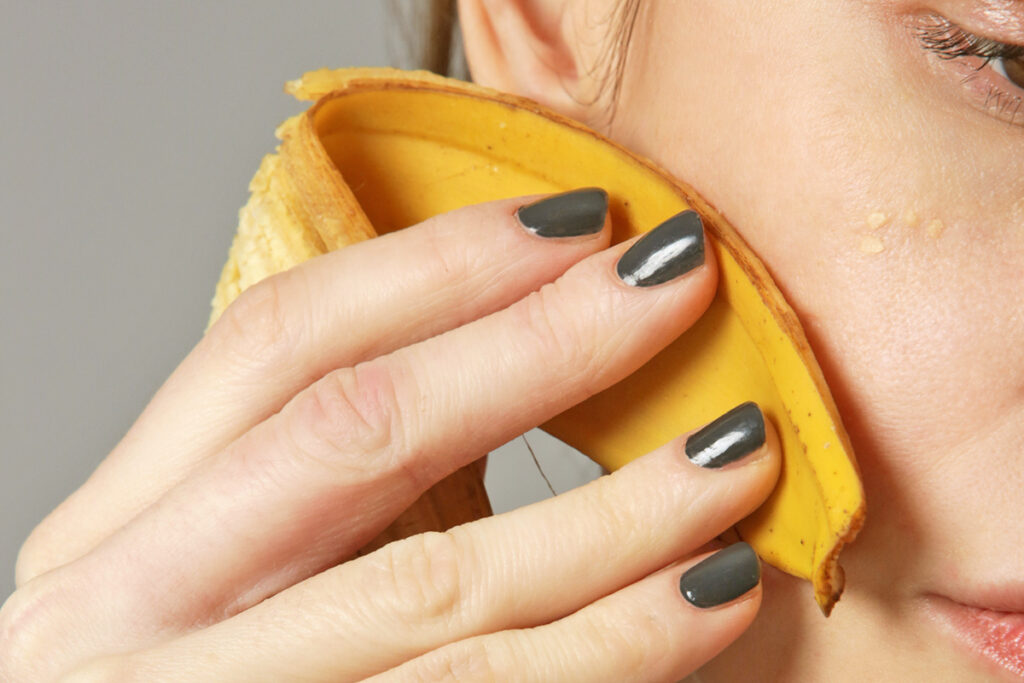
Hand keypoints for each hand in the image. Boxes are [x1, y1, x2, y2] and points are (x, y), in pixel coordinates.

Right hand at [1, 190, 779, 681]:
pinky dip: (608, 646)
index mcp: (120, 529)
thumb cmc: (245, 677)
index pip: (275, 342)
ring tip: (733, 457)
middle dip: (534, 348)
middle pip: (352, 431)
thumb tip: (525, 343)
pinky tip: (700, 596)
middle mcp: (130, 611)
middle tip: (672, 285)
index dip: (430, 267)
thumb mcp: (256, 567)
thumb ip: (350, 481)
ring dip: (611, 513)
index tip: (575, 221)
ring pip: (434, 583)